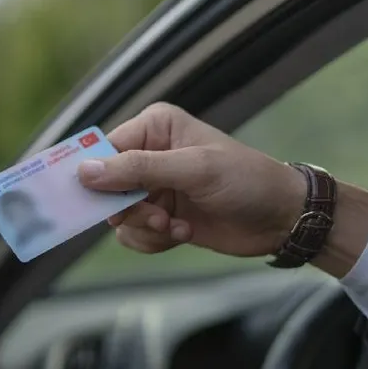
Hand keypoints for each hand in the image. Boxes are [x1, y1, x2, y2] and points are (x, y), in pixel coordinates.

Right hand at [76, 103, 367, 274]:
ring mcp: (154, 188)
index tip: (85, 200)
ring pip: (118, 216)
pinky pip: (134, 234)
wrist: (282, 218)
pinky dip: (153, 240)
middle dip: (129, 209)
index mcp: (154, 128)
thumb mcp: (193, 170)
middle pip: (106, 188)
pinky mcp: (161, 217)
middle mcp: (149, 155)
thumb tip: (85, 172)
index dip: (94, 176)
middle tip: (157, 217)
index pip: (105, 150)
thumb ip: (138, 169)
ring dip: (144, 228)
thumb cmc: (245, 180)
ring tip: (174, 227)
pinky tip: (182, 233)